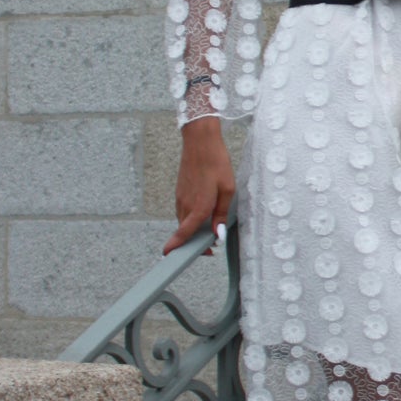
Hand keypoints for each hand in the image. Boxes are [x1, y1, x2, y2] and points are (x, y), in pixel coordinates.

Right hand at [164, 117, 235, 252]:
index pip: (184, 233)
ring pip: (183, 222)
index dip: (177, 247)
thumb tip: (218, 233)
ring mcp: (180, 198)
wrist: (200, 142)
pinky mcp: (179, 192)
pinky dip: (190, 218)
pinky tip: (202, 213)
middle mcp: (186, 205)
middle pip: (184, 232)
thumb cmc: (216, 163)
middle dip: (193, 242)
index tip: (172, 257)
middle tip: (209, 246)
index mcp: (199, 206)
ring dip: (192, 230)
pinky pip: (183, 212)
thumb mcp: (228, 189)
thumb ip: (222, 213)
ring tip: (209, 230)